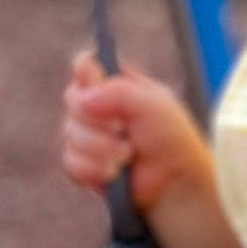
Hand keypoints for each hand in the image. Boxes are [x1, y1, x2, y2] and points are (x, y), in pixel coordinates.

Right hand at [59, 52, 209, 214]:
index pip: (85, 65)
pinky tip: (115, 173)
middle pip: (72, 98)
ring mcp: (86, 135)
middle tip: (122, 129)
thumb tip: (84, 100)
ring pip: (70, 134)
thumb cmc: (171, 138)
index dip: (87, 74)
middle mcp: (96, 106)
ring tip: (128, 155)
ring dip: (102, 147)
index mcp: (115, 84)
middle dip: (97, 119)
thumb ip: (119, 92)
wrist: (175, 182)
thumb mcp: (154, 105)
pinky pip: (71, 162)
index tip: (98, 85)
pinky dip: (95, 169)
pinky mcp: (81, 165)